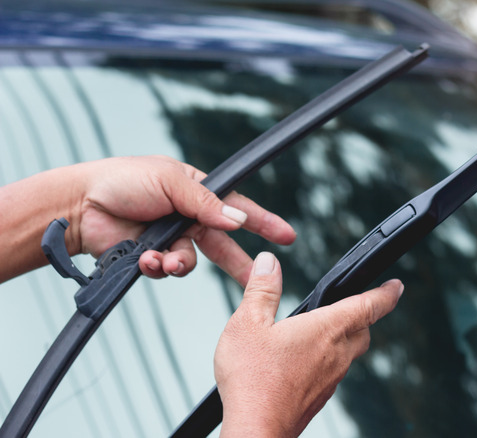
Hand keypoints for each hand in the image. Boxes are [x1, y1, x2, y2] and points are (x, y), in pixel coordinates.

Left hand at [76, 156, 295, 285]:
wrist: (80, 205)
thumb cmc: (122, 180)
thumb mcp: (170, 181)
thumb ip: (206, 203)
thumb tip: (236, 221)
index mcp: (196, 192)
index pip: (237, 208)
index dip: (263, 222)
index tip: (287, 236)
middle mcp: (187, 217)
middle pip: (223, 244)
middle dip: (239, 263)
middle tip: (257, 280)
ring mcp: (170, 238)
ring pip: (192, 262)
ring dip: (181, 263)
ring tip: (164, 260)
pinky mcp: (152, 256)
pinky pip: (167, 269)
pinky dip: (159, 267)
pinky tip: (145, 259)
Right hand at [214, 252, 402, 436]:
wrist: (256, 430)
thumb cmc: (253, 380)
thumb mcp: (248, 324)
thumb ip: (261, 290)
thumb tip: (268, 264)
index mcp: (327, 329)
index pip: (369, 305)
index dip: (386, 293)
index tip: (397, 287)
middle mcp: (336, 354)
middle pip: (363, 331)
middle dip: (363, 316)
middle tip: (355, 307)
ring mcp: (331, 379)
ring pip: (349, 354)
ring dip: (342, 340)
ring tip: (320, 332)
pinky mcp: (320, 397)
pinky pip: (333, 373)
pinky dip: (326, 361)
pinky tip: (303, 362)